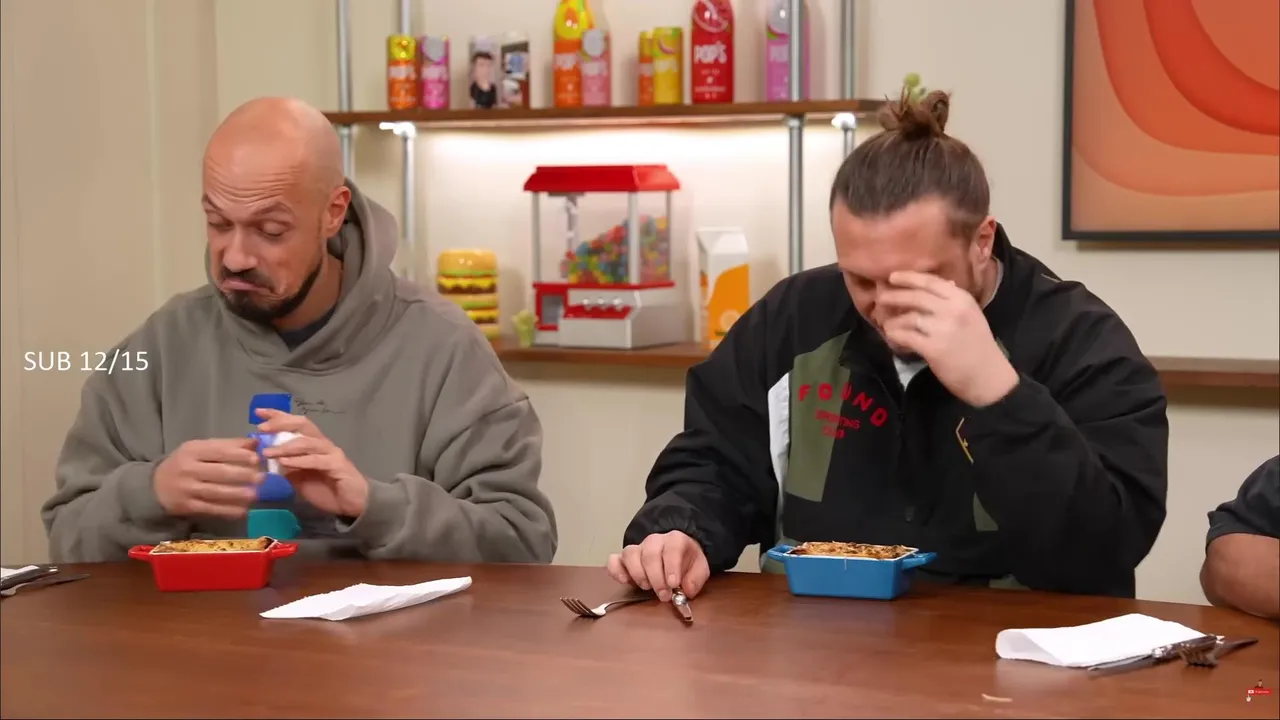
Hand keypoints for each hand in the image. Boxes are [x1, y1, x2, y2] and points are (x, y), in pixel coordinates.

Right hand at [153, 438, 262, 518]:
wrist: (155, 486)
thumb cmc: (186, 463)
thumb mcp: (201, 449)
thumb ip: (228, 446)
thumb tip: (255, 442)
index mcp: (193, 450)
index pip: (219, 451)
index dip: (239, 455)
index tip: (257, 459)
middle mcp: (188, 469)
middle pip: (219, 472)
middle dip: (242, 475)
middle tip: (262, 478)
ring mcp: (187, 489)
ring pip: (215, 492)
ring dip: (237, 494)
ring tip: (255, 495)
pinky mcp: (187, 506)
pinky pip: (210, 509)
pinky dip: (227, 510)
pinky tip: (243, 510)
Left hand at [255, 409, 369, 517]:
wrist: (353, 505)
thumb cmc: (328, 491)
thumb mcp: (300, 479)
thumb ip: (287, 469)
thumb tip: (269, 461)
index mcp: (313, 444)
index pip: (296, 424)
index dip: (278, 416)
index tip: (258, 413)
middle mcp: (323, 444)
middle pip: (303, 424)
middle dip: (281, 423)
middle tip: (262, 428)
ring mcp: (331, 452)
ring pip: (306, 442)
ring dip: (285, 446)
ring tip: (268, 452)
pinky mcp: (337, 464)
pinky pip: (315, 459)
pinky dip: (298, 460)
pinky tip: (284, 462)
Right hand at [607, 530, 710, 601]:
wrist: (677, 550)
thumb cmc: (687, 561)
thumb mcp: (700, 569)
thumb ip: (696, 579)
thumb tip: (686, 591)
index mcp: (675, 540)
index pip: (672, 549)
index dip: (671, 567)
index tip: (674, 584)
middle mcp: (654, 541)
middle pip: (650, 554)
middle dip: (656, 577)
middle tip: (663, 595)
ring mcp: (638, 548)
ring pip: (630, 554)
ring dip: (637, 573)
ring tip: (646, 587)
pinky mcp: (625, 558)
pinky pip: (614, 560)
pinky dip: (616, 571)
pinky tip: (624, 581)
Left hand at [878, 271, 1018, 406]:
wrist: (987, 375)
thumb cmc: (978, 344)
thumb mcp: (971, 315)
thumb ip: (954, 300)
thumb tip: (942, 282)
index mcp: (962, 299)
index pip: (931, 281)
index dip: (909, 277)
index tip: (892, 276)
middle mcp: (953, 310)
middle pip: (916, 297)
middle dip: (894, 296)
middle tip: (880, 298)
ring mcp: (943, 329)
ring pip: (909, 318)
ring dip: (893, 320)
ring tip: (886, 323)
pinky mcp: (933, 348)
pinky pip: (906, 336)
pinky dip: (895, 335)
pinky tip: (891, 336)